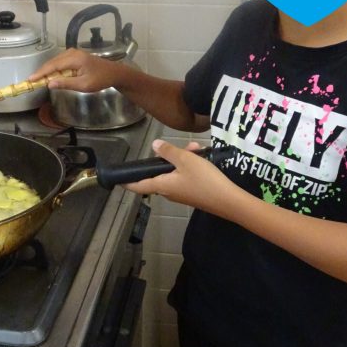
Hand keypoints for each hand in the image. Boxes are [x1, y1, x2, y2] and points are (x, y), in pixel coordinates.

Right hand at [28, 48, 122, 91]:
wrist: (114, 73)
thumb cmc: (100, 79)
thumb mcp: (83, 85)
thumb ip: (66, 83)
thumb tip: (49, 84)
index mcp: (75, 59)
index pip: (53, 66)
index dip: (41, 73)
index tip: (30, 79)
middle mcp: (72, 52)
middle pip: (52, 62)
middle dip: (42, 71)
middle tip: (31, 81)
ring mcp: (74, 53)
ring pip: (56, 61)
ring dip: (47, 70)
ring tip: (38, 79)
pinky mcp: (75, 55)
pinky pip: (60, 61)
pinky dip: (54, 68)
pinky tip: (51, 75)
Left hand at [124, 139, 239, 219]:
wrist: (228, 200)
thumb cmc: (204, 179)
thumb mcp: (185, 160)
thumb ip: (169, 152)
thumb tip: (154, 146)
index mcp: (162, 185)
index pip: (138, 185)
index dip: (127, 182)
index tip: (118, 179)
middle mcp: (168, 191)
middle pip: (160, 173)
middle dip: (168, 157)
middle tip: (183, 147)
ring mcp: (181, 193)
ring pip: (174, 172)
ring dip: (183, 159)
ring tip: (196, 148)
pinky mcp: (192, 193)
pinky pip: (184, 176)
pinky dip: (190, 166)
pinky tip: (202, 156)